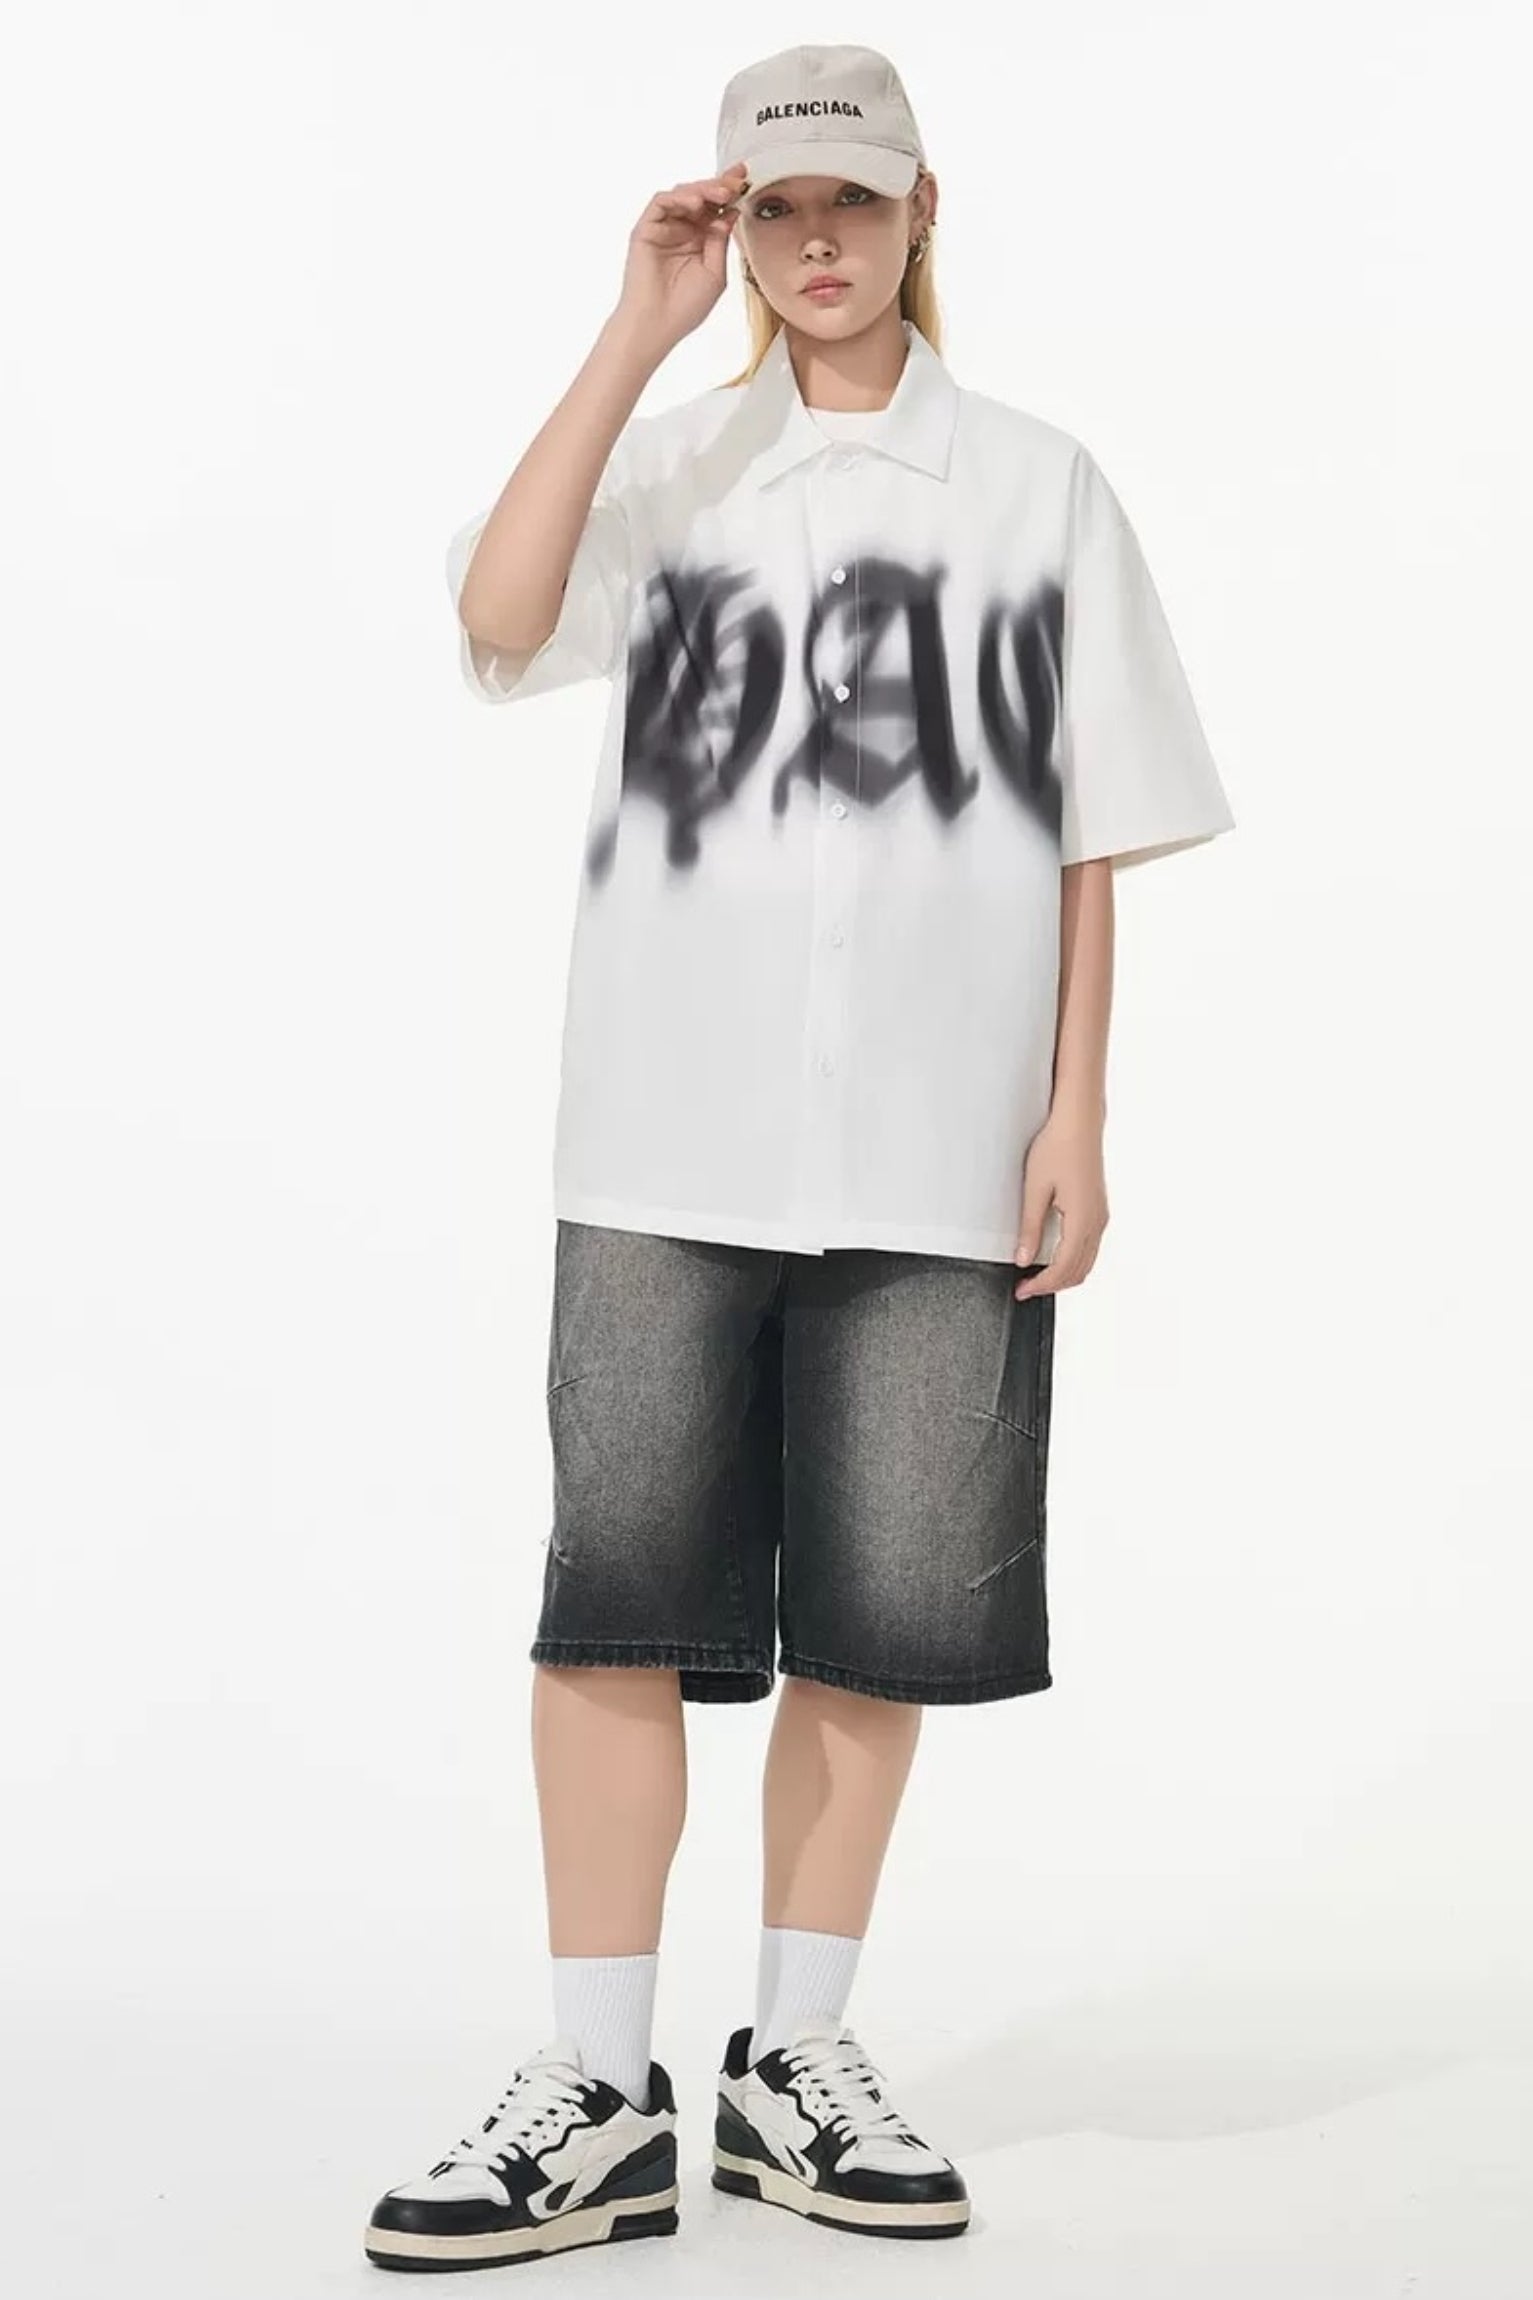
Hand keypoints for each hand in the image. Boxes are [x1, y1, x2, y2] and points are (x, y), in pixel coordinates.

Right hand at [613, 161, 749, 352]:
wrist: (657, 325)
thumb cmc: (685, 308)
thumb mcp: (715, 272)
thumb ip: (721, 240)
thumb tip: (731, 211)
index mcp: (700, 241)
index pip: (716, 209)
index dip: (730, 193)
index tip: (746, 179)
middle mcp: (682, 231)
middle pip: (701, 197)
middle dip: (720, 185)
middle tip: (737, 180)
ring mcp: (663, 228)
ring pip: (682, 195)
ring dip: (703, 189)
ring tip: (721, 193)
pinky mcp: (646, 229)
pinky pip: (661, 202)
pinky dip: (679, 198)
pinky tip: (696, 203)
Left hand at [1012, 1110, 1108, 1297]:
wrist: (1078, 1123)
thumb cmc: (1058, 1147)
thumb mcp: (1035, 1189)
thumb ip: (1030, 1227)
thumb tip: (1024, 1258)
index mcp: (1082, 1219)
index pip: (1063, 1268)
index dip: (1041, 1285)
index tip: (1022, 1290)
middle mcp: (1097, 1222)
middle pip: (1078, 1271)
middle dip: (1052, 1286)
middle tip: (1025, 1288)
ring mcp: (1100, 1217)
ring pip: (1086, 1262)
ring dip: (1063, 1275)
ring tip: (1036, 1277)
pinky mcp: (1098, 1211)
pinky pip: (1088, 1248)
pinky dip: (1072, 1261)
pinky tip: (1052, 1258)